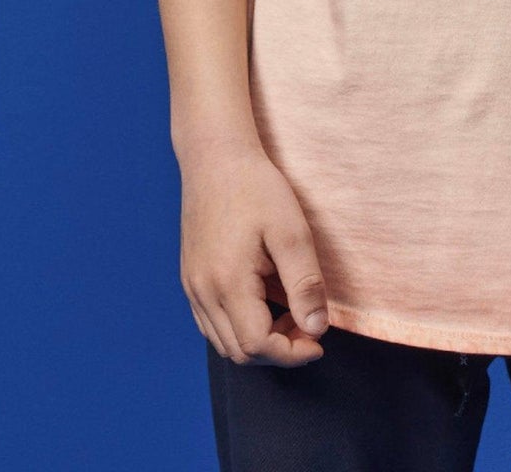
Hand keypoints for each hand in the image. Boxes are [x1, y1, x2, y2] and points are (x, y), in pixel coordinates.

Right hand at [177, 134, 329, 365]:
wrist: (215, 157)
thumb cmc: (255, 187)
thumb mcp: (291, 231)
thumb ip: (304, 284)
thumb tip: (316, 330)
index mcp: (227, 283)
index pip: (257, 345)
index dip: (292, 352)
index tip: (320, 339)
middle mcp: (202, 292)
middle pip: (239, 352)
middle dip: (278, 350)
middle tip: (308, 323)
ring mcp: (192, 287)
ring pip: (223, 341)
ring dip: (258, 340)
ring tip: (289, 310)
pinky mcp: (190, 278)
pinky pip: (211, 323)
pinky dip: (239, 326)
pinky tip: (263, 301)